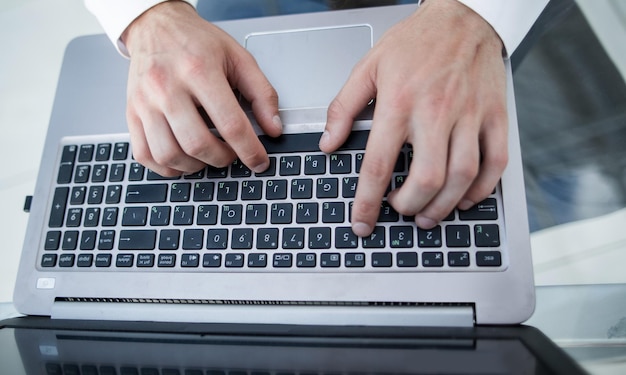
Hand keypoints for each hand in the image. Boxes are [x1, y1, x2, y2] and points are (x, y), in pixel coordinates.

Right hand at [123, 1, 281, 176]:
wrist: (156, 26)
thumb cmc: (196, 42)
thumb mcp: (238, 57)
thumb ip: (262, 93)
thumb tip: (273, 128)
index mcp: (199, 70)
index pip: (230, 123)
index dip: (250, 150)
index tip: (259, 161)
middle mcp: (167, 86)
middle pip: (198, 144)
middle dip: (222, 159)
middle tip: (231, 154)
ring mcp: (145, 102)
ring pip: (169, 154)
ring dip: (195, 166)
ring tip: (207, 156)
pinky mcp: (132, 113)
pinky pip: (145, 155)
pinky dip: (166, 167)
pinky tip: (182, 158)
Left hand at [319, 0, 507, 235]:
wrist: (463, 17)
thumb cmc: (415, 43)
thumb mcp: (368, 67)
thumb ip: (344, 108)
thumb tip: (328, 144)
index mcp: (399, 102)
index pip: (379, 164)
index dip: (368, 202)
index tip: (362, 223)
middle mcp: (436, 111)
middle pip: (427, 178)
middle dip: (410, 207)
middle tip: (399, 210)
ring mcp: (470, 115)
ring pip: (463, 176)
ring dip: (444, 206)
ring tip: (428, 215)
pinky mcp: (494, 116)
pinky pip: (496, 163)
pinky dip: (482, 189)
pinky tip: (464, 198)